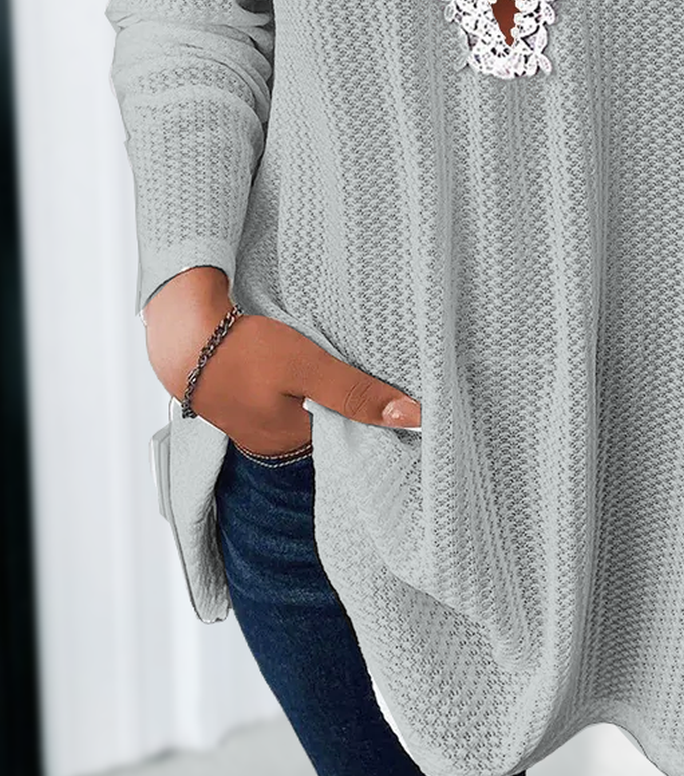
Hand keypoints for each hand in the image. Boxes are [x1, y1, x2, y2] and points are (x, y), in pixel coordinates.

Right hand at [143, 267, 420, 454]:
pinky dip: (300, 384)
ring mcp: (254, 422)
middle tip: (379, 376)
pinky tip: (307, 364)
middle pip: (328, 425)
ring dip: (323, 391)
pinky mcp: (242, 399)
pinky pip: (284, 398)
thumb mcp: (309, 368)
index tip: (400, 401)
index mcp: (292, 443)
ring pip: (306, 410)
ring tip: (345, 367)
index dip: (374, 418)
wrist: (179, 333)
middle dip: (349, 404)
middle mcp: (273, 441)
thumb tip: (412, 418)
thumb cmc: (243, 352)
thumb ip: (357, 393)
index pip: (350, 438)